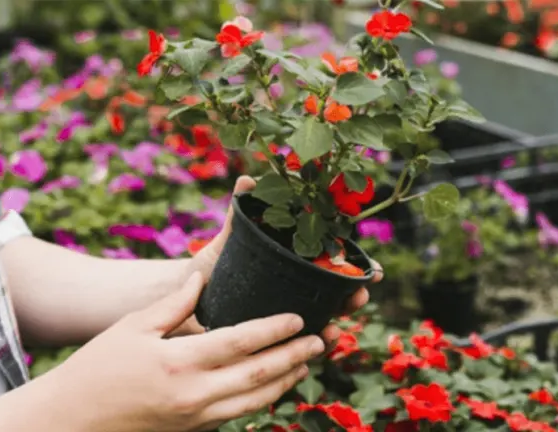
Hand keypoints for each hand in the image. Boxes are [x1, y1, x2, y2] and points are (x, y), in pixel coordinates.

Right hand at [50, 272, 323, 431]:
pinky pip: (236, 415)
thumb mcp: (132, 327)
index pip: (240, 342)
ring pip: (254, 401)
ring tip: (304, 364)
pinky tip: (272, 386)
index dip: (273, 329)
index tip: (298, 317)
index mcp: (178, 363)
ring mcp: (194, 419)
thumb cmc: (96, 367)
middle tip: (319, 341)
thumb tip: (200, 279)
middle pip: (258, 375)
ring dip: (284, 381)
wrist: (71, 421)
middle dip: (293, 357)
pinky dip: (260, 399)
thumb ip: (173, 304)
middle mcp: (192, 395)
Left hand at [189, 176, 384, 343]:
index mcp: (296, 262)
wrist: (185, 294)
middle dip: (354, 296)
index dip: (359, 267)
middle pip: (337, 294)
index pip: (336, 263)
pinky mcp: (271, 336)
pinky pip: (297, 345)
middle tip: (358, 296)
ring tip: (332, 330)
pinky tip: (314, 348)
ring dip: (334, 326)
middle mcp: (298, 288)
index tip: (372, 270)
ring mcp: (287, 313)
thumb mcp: (229, 238)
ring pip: (322, 321)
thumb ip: (240, 211)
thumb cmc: (213, 263)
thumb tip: (247, 179)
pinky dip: (309, 347)